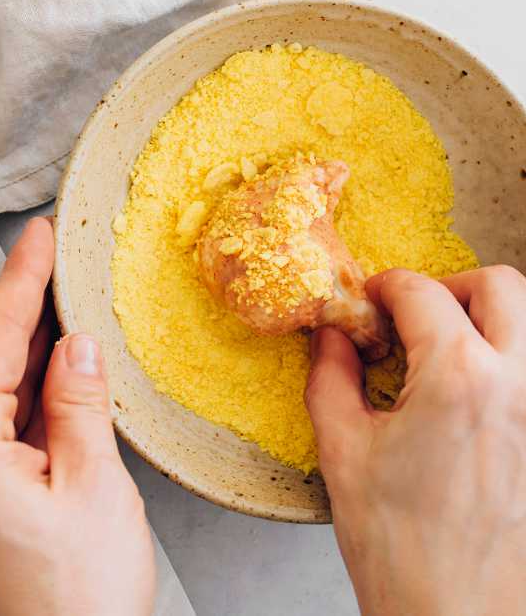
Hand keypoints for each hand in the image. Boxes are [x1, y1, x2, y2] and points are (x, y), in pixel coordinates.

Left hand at [0, 217, 154, 615]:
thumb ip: (80, 402)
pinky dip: (35, 398)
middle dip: (33, 313)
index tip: (37, 236)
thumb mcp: (94, 485)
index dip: (23, 279)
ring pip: (0, 391)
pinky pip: (2, 425)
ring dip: (39, 357)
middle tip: (63, 261)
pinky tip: (65, 374)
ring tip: (75, 309)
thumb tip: (77, 345)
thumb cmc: (74, 605)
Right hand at [306, 266, 525, 615]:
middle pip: (500, 285)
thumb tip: (332, 337)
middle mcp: (517, 384)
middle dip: (450, 287)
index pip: (421, 292)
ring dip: (492, 317)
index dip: (385, 288)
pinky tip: (478, 393)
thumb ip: (331, 376)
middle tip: (416, 316)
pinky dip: (511, 363)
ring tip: (450, 348)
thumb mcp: (344, 453)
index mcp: (459, 376)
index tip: (370, 303)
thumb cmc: (404, 552)